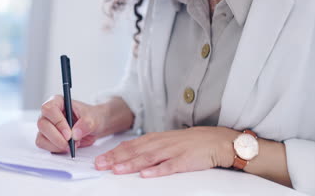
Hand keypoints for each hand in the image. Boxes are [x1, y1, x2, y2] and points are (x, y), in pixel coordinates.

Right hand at [35, 95, 105, 152]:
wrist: (93, 126)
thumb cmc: (91, 117)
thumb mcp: (93, 118)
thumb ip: (85, 124)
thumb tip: (75, 134)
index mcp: (58, 101)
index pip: (50, 109)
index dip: (58, 122)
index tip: (69, 134)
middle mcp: (48, 113)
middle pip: (43, 124)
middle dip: (57, 137)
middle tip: (70, 144)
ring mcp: (46, 126)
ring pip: (41, 137)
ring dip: (56, 145)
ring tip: (72, 145)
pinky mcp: (46, 138)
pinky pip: (44, 146)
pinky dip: (55, 149)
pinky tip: (67, 147)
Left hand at [95, 126, 239, 177]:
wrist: (215, 140)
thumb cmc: (189, 143)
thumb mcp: (165, 141)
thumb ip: (147, 147)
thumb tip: (126, 154)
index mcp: (155, 139)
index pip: (130, 146)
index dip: (114, 152)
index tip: (99, 160)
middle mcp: (161, 144)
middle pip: (135, 151)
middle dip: (116, 158)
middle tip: (100, 165)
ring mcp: (172, 151)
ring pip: (148, 158)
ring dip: (131, 164)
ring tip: (116, 169)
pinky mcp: (185, 160)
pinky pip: (169, 166)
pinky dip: (157, 170)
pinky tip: (146, 175)